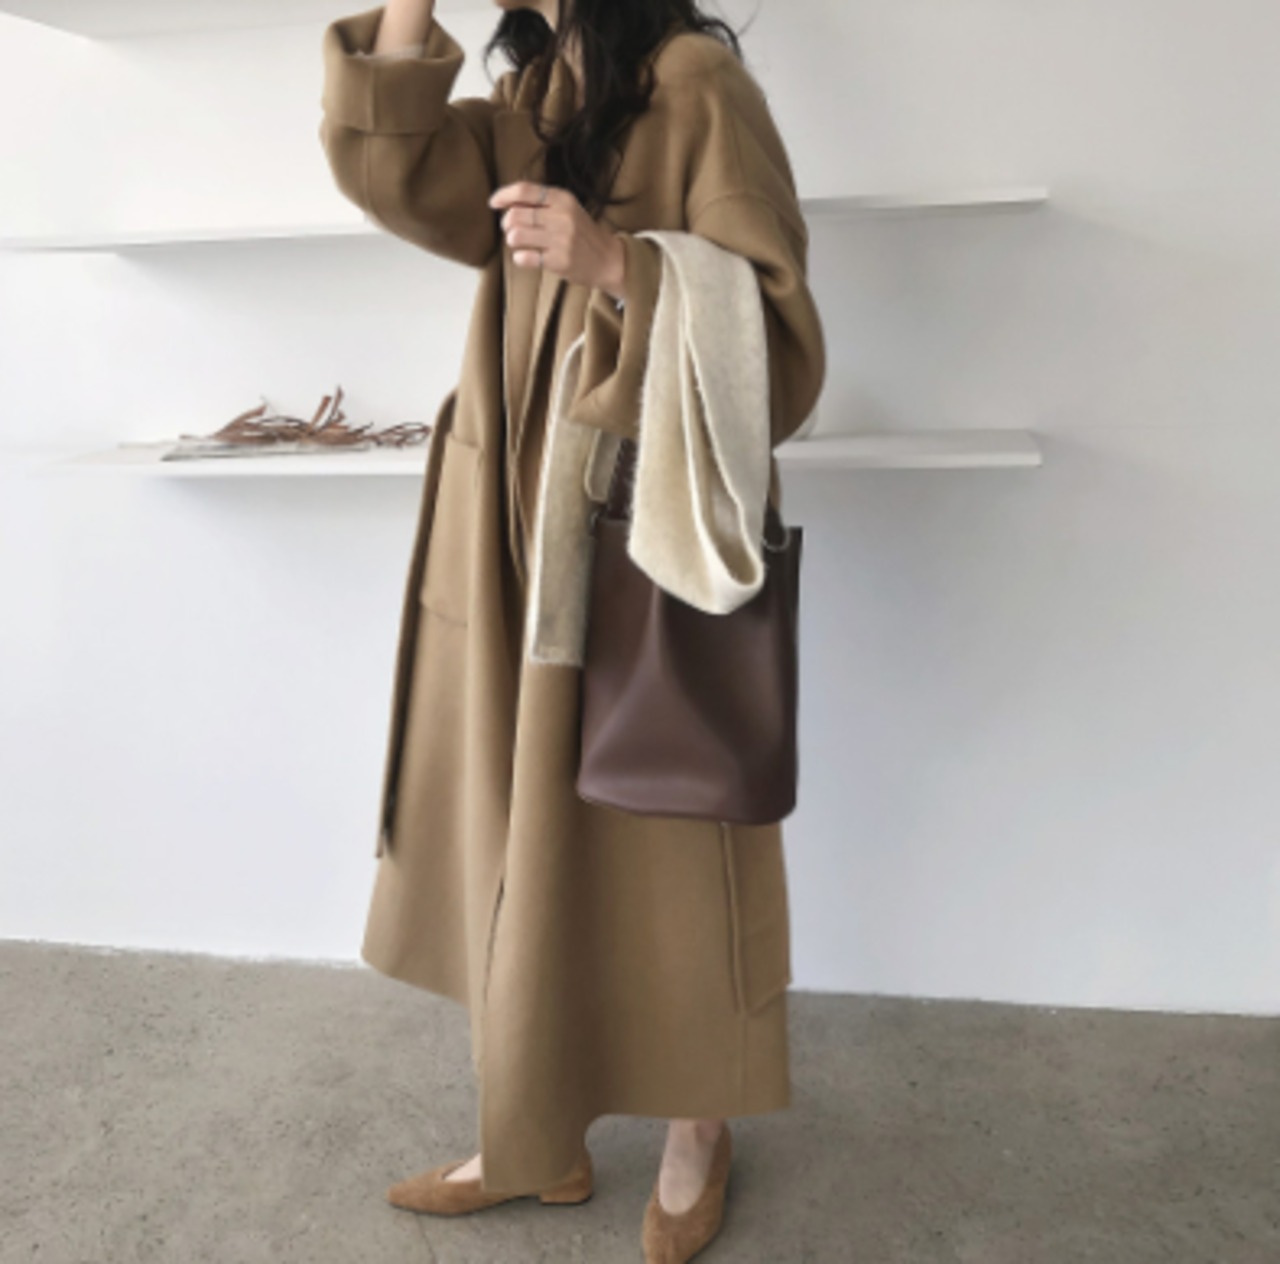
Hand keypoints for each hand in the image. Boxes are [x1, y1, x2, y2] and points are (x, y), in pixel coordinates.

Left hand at [488, 181, 626, 302]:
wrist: (609, 260)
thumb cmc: (582, 233)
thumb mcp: (567, 208)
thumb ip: (541, 203)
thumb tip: (506, 202)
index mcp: (562, 198)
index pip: (524, 191)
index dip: (503, 195)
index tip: (493, 203)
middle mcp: (561, 216)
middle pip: (515, 215)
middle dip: (507, 224)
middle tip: (512, 230)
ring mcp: (560, 240)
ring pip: (516, 236)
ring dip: (513, 241)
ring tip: (522, 243)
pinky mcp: (559, 261)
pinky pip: (524, 258)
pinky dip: (520, 258)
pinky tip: (528, 257)